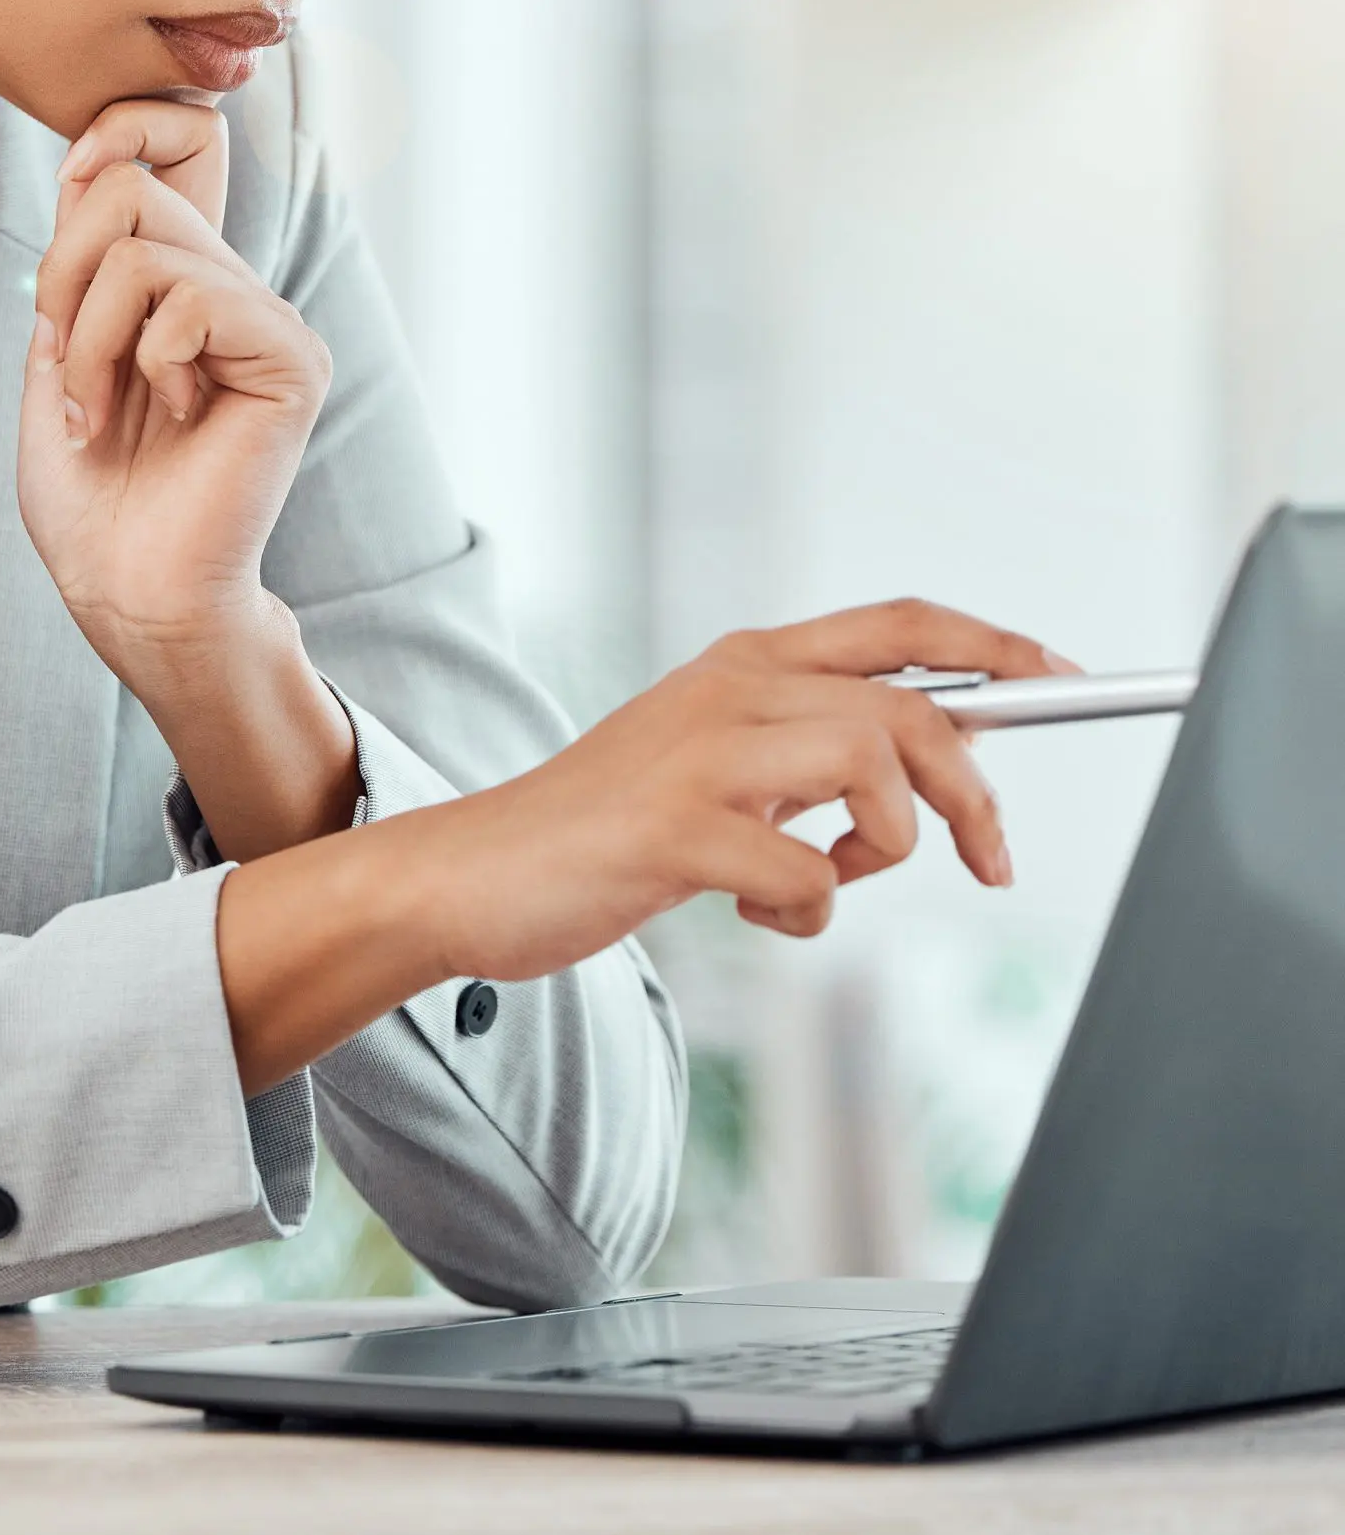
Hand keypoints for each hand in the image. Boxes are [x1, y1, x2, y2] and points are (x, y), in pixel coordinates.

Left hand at [16, 100, 354, 855]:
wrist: (128, 591)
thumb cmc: (90, 497)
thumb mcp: (57, 357)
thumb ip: (79, 266)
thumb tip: (89, 165)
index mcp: (185, 285)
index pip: (179, 148)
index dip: (118, 132)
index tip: (65, 181)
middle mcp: (235, 291)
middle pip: (136, 189)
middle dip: (62, 275)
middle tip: (58, 363)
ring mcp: (269, 323)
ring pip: (151, 250)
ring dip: (90, 338)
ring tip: (94, 410)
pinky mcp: (291, 359)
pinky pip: (193, 300)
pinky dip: (147, 359)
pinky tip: (170, 416)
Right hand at [426, 599, 1052, 979]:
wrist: (473, 873)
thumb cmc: (604, 828)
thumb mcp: (713, 761)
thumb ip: (806, 745)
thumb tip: (934, 754)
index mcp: (743, 664)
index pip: (897, 625)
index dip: (993, 648)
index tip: (1061, 681)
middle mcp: (729, 690)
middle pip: (910, 708)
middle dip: (975, 793)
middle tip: (991, 863)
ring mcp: (700, 755)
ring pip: (873, 765)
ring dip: (887, 846)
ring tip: (828, 880)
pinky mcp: (675, 829)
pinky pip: (805, 869)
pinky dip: (807, 909)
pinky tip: (755, 909)